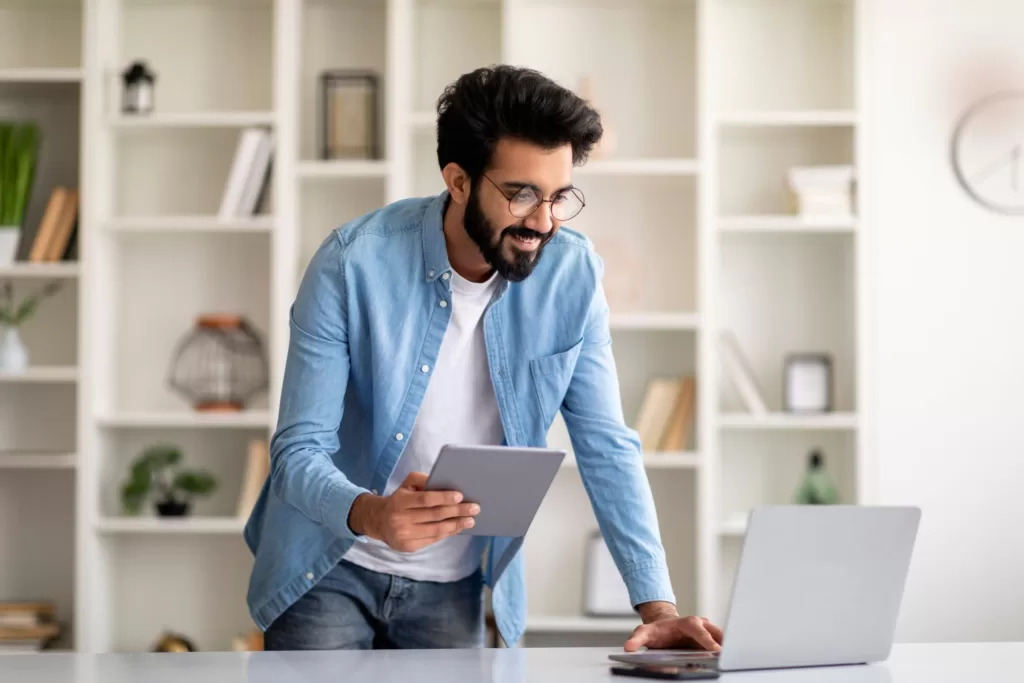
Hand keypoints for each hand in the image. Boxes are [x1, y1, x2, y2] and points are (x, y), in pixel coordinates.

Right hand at [347, 472, 478, 551]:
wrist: (379, 521)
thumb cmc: (399, 500)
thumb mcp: (406, 485)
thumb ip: (421, 480)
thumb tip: (442, 480)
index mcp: (400, 501)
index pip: (425, 499)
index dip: (443, 497)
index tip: (460, 495)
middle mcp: (400, 519)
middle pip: (434, 515)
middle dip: (457, 511)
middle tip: (474, 508)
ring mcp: (404, 535)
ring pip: (436, 530)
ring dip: (456, 524)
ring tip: (471, 520)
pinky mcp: (408, 547)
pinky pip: (433, 540)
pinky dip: (447, 533)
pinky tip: (458, 527)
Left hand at [624, 615, 723, 652]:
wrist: (664, 626)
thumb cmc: (656, 630)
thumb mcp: (644, 632)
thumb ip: (637, 639)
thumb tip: (629, 647)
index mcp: (687, 622)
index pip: (699, 630)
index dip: (707, 640)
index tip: (715, 651)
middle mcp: (700, 624)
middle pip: (716, 633)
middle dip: (724, 643)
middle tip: (730, 656)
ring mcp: (707, 630)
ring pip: (722, 638)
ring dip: (727, 647)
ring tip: (732, 660)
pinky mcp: (711, 638)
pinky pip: (721, 644)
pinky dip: (726, 651)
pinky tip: (728, 660)